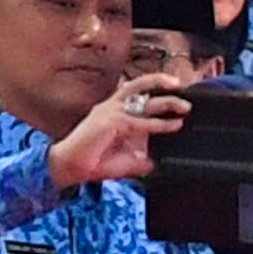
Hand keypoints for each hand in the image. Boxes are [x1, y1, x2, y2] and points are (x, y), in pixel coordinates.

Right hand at [49, 77, 186, 186]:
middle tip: (184, 94)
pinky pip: (140, 121)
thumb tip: (154, 163)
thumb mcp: (123, 160)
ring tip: (183, 104)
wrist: (68, 167)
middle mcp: (112, 106)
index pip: (137, 93)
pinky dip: (159, 124)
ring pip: (142, 97)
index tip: (176, 91)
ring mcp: (110, 111)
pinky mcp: (111, 122)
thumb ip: (139, 160)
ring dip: (165, 99)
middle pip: (141, 86)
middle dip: (164, 86)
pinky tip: (173, 125)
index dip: (156, 88)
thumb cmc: (91, 162)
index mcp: (113, 110)